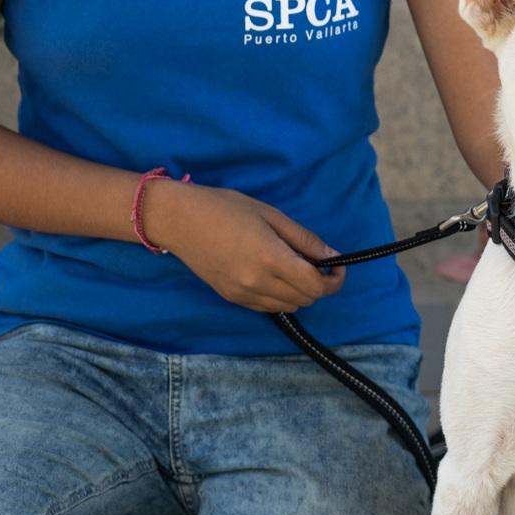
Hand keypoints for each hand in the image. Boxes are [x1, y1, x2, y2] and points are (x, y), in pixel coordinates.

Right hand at [144, 182, 345, 312]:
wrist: (178, 220)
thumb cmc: (224, 208)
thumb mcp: (270, 215)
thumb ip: (303, 239)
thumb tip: (331, 255)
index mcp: (270, 258)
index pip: (315, 286)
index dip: (334, 279)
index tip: (336, 265)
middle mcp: (257, 282)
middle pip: (306, 299)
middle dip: (319, 285)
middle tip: (316, 263)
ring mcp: (243, 294)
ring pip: (289, 306)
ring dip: (300, 292)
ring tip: (293, 267)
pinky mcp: (232, 298)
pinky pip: (269, 307)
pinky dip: (280, 296)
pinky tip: (273, 275)